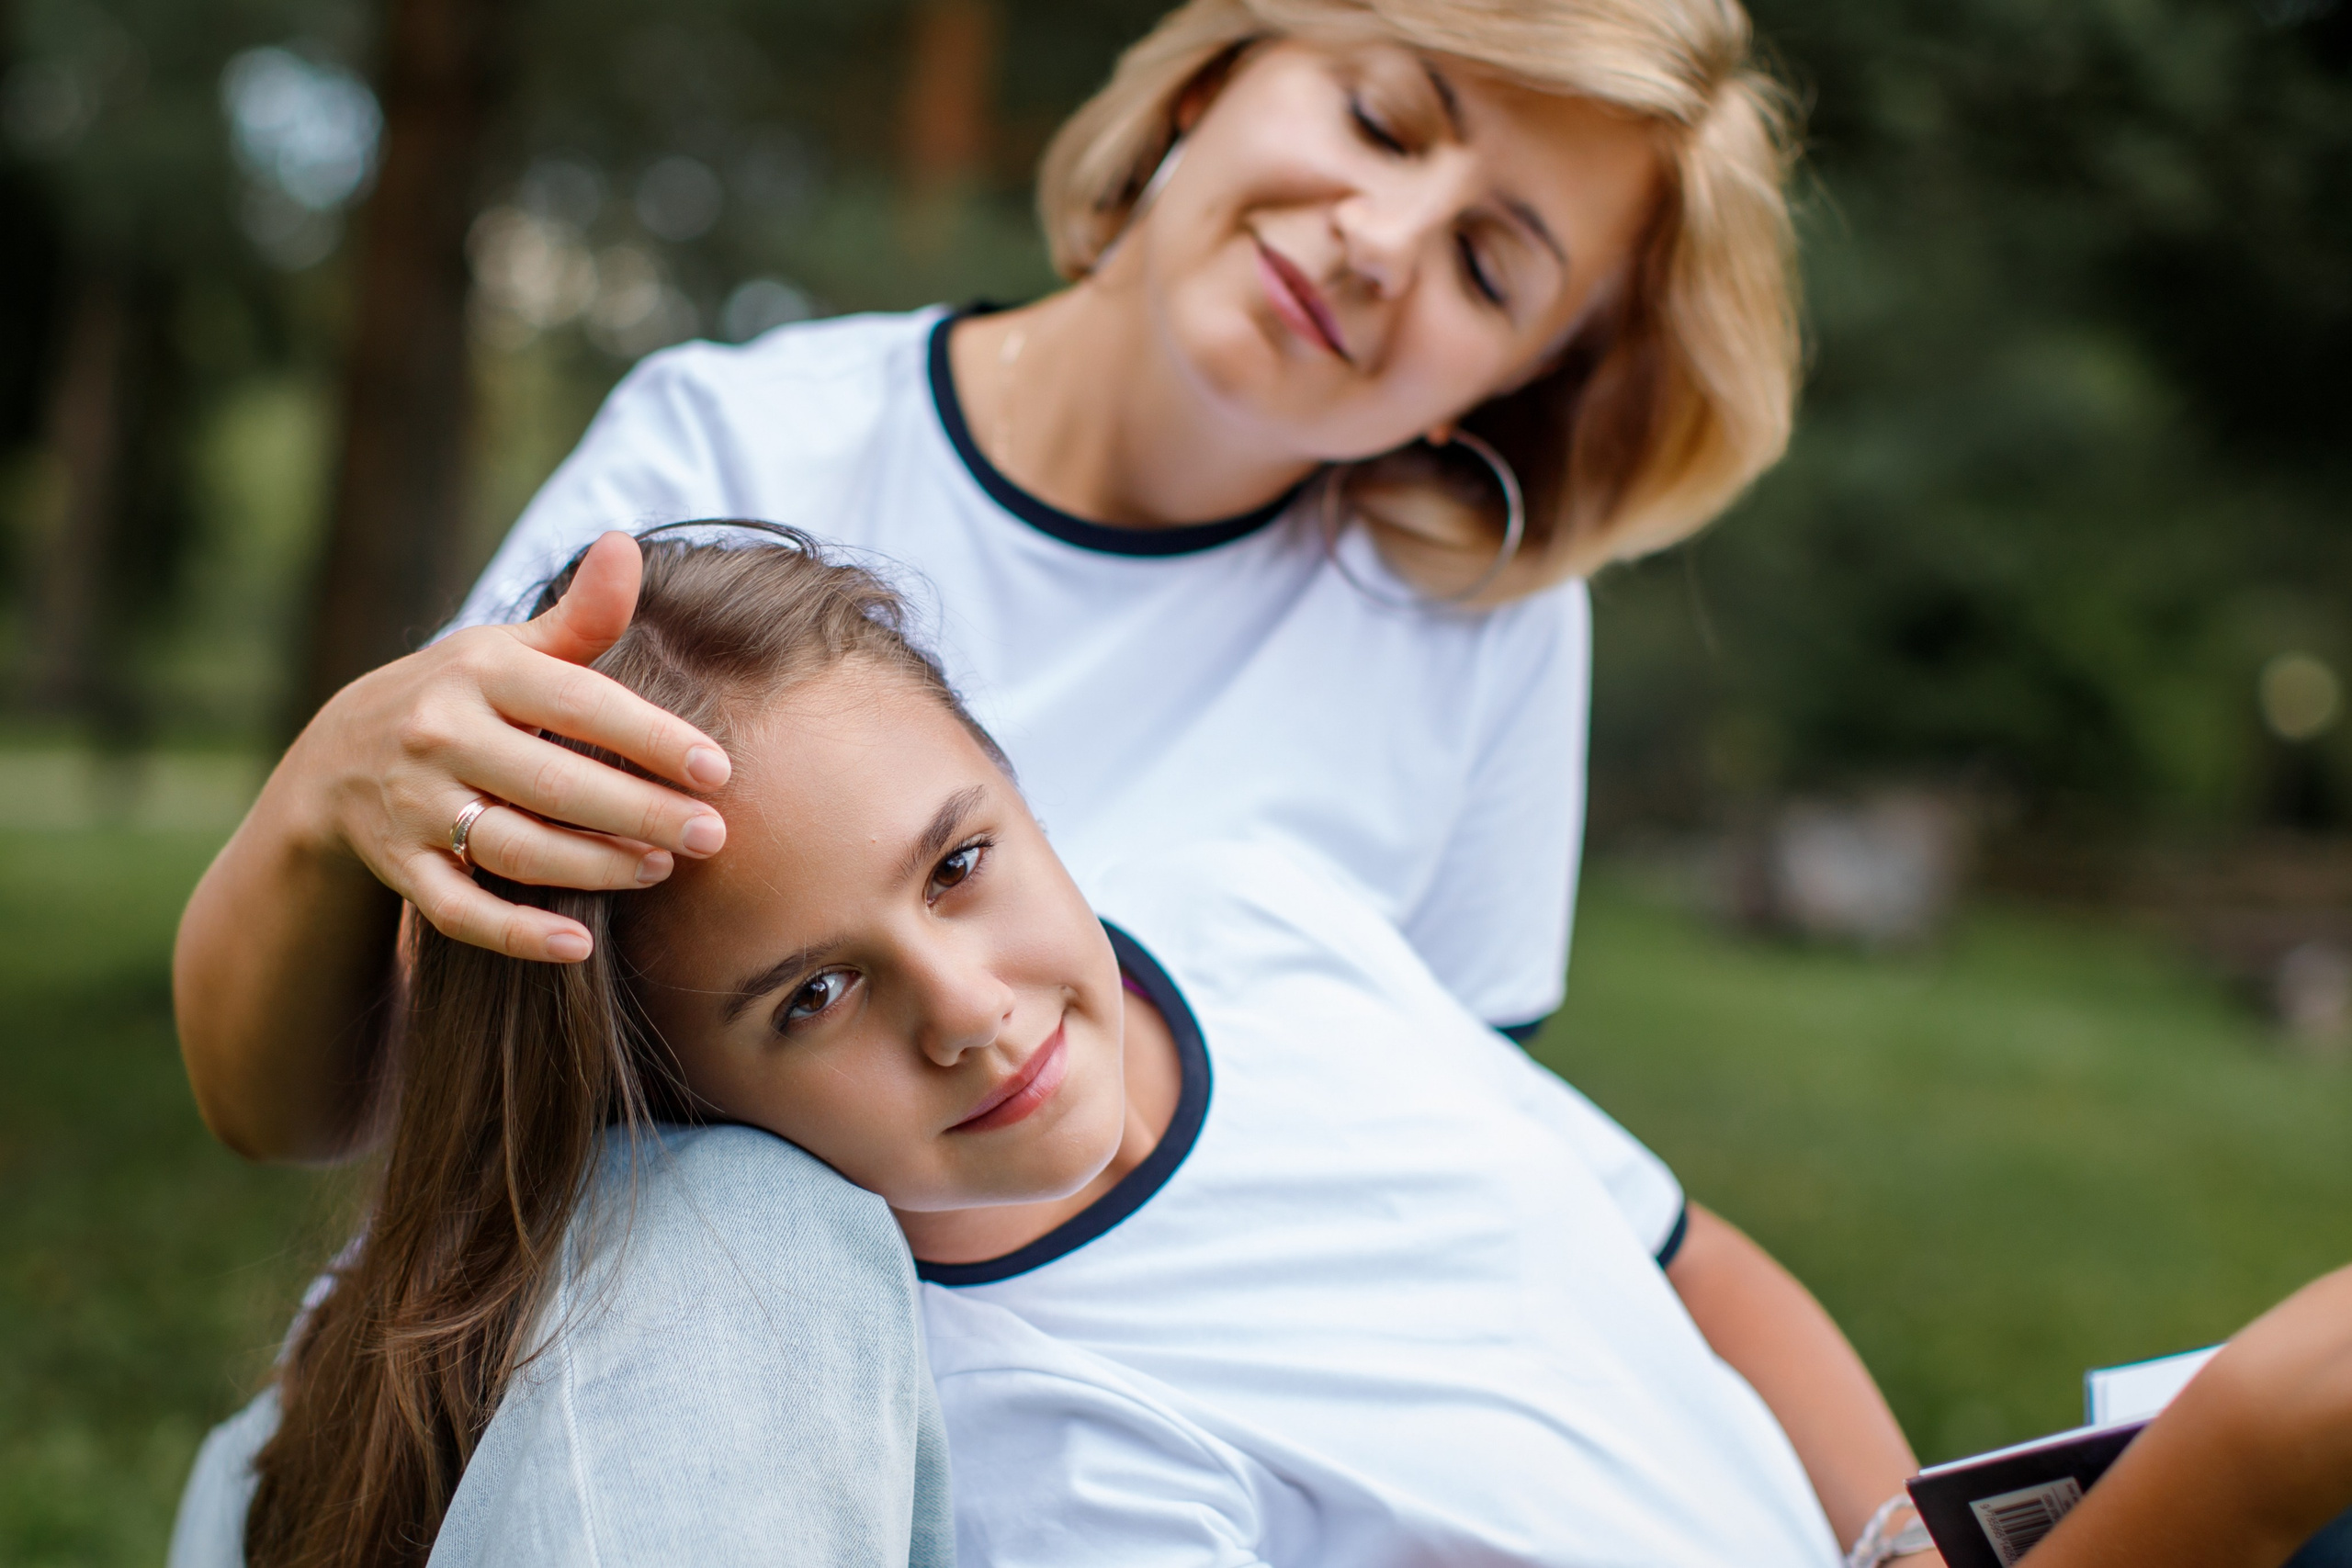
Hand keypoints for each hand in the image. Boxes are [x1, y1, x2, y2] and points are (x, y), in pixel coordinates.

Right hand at [281, 531, 730, 960]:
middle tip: (713, 837)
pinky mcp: (398, 867)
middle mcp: (440, 735)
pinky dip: (516, 933)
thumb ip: (580, 617)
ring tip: (661, 870)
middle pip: (554, 785)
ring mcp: (412, 805)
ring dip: (593, 868)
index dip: (650, 739)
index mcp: (481, 672)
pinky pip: (458, 910)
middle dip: (640, 814)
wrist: (336, 760)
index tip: (719, 770)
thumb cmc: (461, 697)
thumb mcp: (510, 649)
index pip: (578, 704)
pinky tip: (578, 947)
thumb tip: (625, 545)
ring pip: (513, 847)